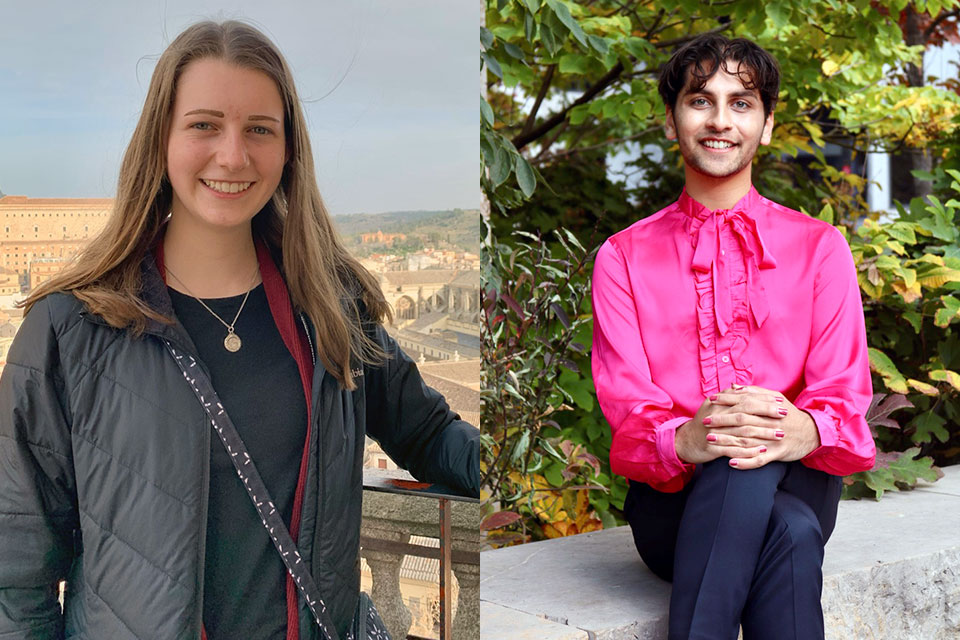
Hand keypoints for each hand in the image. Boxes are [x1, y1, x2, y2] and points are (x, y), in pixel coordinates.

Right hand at [674, 384, 773, 464]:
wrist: (686, 441)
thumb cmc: (704, 423)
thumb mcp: (713, 406)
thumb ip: (727, 396)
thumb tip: (739, 385)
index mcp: (719, 404)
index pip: (745, 398)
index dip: (763, 399)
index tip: (780, 401)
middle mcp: (716, 416)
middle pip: (745, 413)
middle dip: (766, 413)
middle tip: (785, 414)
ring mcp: (715, 432)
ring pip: (742, 432)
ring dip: (763, 433)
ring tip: (780, 434)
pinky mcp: (713, 447)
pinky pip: (734, 449)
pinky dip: (749, 450)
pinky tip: (763, 451)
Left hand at [704, 384, 820, 469]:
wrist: (812, 433)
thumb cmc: (789, 415)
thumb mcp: (776, 399)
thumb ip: (755, 392)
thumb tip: (734, 386)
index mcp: (769, 406)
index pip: (744, 401)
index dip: (726, 400)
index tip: (710, 400)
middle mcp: (771, 421)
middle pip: (742, 420)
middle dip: (722, 420)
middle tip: (704, 421)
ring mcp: (774, 438)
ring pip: (747, 440)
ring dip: (727, 441)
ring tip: (710, 441)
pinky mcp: (778, 453)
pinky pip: (759, 459)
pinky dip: (745, 462)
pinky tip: (730, 463)